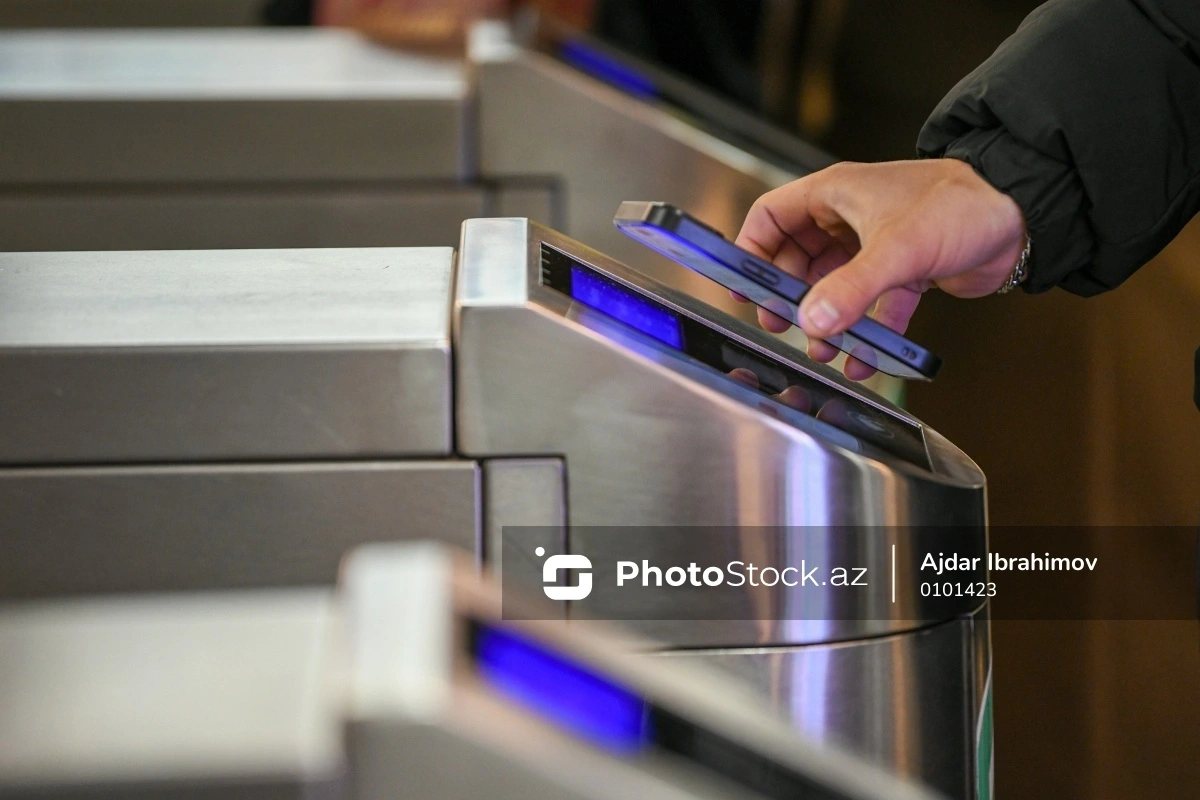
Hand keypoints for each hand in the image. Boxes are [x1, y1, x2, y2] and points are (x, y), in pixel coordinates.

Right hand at [734, 159, 1026, 379]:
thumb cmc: (962, 203)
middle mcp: (850, 217)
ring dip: (826, 319)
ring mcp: (877, 244)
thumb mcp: (897, 249)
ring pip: (834, 285)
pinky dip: (866, 332)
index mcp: (835, 194)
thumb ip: (850, 289)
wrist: (1023, 214)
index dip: (751, 251)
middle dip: (789, 296)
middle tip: (780, 324)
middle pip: (797, 258)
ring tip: (822, 349)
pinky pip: (873, 305)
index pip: (771, 217)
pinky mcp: (905, 270)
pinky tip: (863, 358)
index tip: (742, 286)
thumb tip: (810, 321)